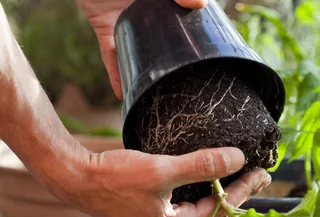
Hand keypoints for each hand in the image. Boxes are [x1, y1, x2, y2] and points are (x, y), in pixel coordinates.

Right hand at [47, 145, 269, 216]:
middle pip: (212, 216)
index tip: (261, 173)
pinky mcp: (149, 215)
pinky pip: (184, 208)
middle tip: (260, 177)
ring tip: (241, 179)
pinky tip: (208, 182)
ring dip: (220, 195)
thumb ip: (201, 165)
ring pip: (199, 212)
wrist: (75, 179)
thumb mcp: (161, 169)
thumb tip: (237, 159)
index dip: (241, 191)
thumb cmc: (114, 177)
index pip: (218, 212)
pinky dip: (201, 194)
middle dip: (236, 196)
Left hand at [77, 0, 207, 97]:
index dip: (196, 39)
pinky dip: (116, 74)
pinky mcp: (106, 28)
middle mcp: (148, 13)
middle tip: (184, 87)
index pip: (184, 22)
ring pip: (138, 54)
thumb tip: (200, 6)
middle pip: (163, 43)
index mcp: (163, 2)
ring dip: (144, 75)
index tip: (207, 59)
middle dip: (172, 65)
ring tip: (154, 97)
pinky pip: (112, 55)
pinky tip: (122, 95)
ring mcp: (127, 21)